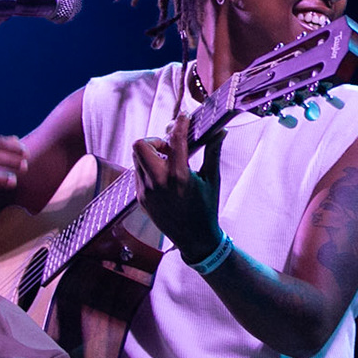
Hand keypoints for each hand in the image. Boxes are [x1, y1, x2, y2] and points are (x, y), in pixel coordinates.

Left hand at [131, 109, 222, 262]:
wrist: (195, 239)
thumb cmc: (206, 209)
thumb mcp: (212, 179)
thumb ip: (213, 152)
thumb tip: (221, 131)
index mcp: (179, 176)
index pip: (175, 140)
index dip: (179, 124)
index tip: (183, 117)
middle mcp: (158, 183)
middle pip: (141, 145)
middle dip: (154, 141)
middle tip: (169, 148)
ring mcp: (146, 191)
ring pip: (136, 158)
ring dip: (149, 154)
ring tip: (167, 161)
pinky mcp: (141, 198)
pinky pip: (138, 173)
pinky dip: (148, 168)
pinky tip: (163, 176)